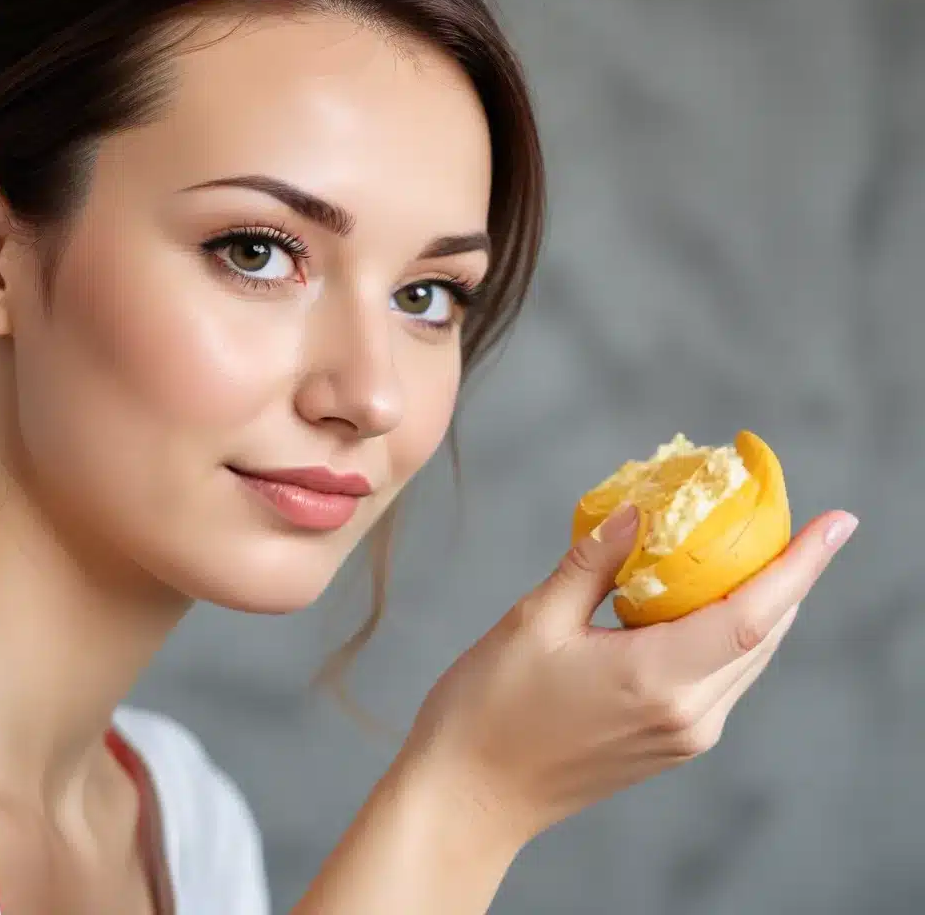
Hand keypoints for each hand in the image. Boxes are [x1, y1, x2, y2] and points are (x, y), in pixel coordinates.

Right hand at [403, 505, 857, 847]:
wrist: (472, 795)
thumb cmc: (491, 708)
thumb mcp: (534, 620)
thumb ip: (593, 563)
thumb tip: (636, 513)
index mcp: (655, 679)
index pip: (752, 615)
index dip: (799, 564)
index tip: (837, 522)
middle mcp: (687, 714)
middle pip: (765, 634)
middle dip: (783, 573)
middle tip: (776, 516)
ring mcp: (684, 735)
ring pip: (748, 657)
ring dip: (757, 602)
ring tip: (742, 548)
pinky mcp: (672, 743)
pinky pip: (721, 676)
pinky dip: (725, 632)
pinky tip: (699, 598)